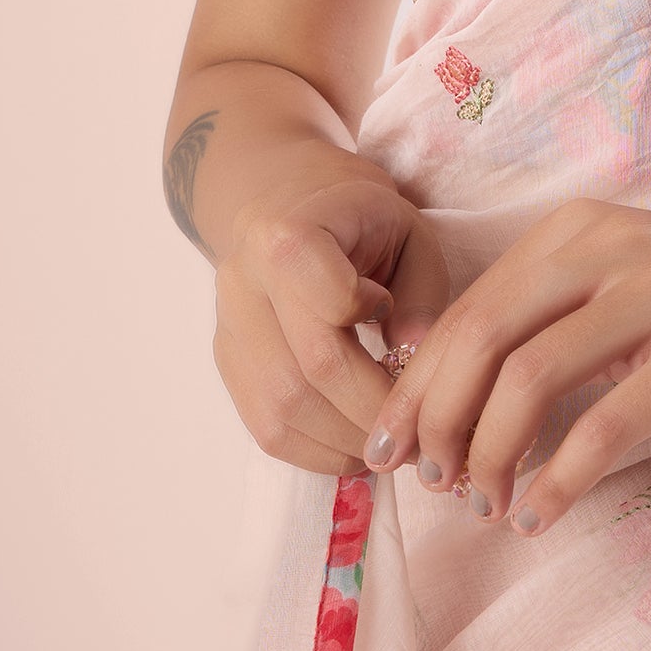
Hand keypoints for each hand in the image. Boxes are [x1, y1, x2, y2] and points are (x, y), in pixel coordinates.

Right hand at [214, 143, 453, 473]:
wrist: (284, 199)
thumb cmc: (359, 216)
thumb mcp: (408, 229)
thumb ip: (422, 291)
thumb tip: (416, 361)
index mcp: (289, 234)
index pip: (333, 302)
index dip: (378, 329)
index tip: (401, 323)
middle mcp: (244, 284)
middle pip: (310, 373)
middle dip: (373, 411)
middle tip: (419, 426)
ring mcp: (229, 330)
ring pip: (282, 414)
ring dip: (345, 442)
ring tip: (391, 439)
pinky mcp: (228, 366)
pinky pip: (267, 430)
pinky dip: (317, 450)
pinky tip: (354, 441)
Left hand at [359, 199, 650, 530]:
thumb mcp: (633, 287)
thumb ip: (558, 318)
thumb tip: (464, 402)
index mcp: (579, 229)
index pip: (469, 306)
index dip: (419, 381)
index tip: (392, 444)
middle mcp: (608, 246)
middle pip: (483, 334)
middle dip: (436, 417)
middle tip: (424, 482)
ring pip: (531, 374)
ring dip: (491, 453)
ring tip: (488, 504)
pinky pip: (607, 422)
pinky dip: (561, 477)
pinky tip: (544, 513)